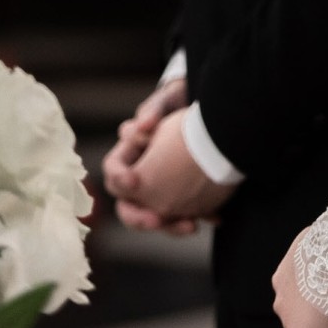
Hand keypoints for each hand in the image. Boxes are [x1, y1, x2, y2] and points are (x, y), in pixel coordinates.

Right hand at [103, 78, 199, 233]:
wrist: (206, 109)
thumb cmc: (178, 101)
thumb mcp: (166, 101)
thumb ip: (153, 110)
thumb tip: (142, 124)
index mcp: (129, 154)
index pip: (113, 171)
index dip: (120, 178)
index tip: (135, 182)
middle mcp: (141, 176)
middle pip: (129, 206)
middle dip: (140, 217)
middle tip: (157, 220)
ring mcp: (162, 189)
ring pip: (158, 216)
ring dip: (172, 225)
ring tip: (191, 226)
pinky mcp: (184, 194)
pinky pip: (185, 212)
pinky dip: (198, 216)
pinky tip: (214, 218)